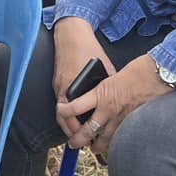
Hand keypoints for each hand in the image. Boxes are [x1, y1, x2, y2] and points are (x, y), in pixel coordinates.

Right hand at [51, 17, 115, 141]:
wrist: (71, 33)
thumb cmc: (88, 48)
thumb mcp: (104, 68)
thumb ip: (108, 86)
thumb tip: (118, 99)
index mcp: (75, 86)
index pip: (72, 115)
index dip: (79, 129)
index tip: (88, 138)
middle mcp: (63, 87)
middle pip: (62, 117)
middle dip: (70, 132)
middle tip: (79, 142)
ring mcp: (58, 84)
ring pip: (60, 111)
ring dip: (67, 123)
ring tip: (76, 133)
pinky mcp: (57, 80)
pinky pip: (61, 101)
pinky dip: (66, 111)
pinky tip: (74, 115)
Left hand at [63, 54, 171, 156]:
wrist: (158, 74)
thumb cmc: (137, 71)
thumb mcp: (112, 77)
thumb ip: (103, 91)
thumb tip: (96, 99)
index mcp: (101, 94)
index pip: (75, 107)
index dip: (64, 112)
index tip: (61, 111)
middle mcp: (109, 109)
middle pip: (87, 131)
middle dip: (78, 140)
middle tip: (73, 144)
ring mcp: (122, 118)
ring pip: (104, 139)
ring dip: (97, 146)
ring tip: (93, 149)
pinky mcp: (134, 123)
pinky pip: (121, 137)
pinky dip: (116, 141)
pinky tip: (115, 144)